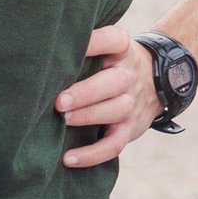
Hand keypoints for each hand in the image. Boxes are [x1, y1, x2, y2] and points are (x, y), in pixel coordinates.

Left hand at [57, 24, 162, 167]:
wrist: (159, 83)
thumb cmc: (113, 64)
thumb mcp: (110, 48)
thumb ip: (85, 48)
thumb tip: (38, 51)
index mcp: (123, 51)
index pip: (114, 40)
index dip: (95, 42)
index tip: (69, 46)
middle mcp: (129, 76)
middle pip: (114, 82)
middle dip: (86, 92)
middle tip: (60, 101)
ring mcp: (132, 103)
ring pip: (116, 110)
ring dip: (88, 117)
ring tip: (63, 121)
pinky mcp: (130, 129)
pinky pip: (115, 144)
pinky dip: (93, 154)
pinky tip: (69, 158)